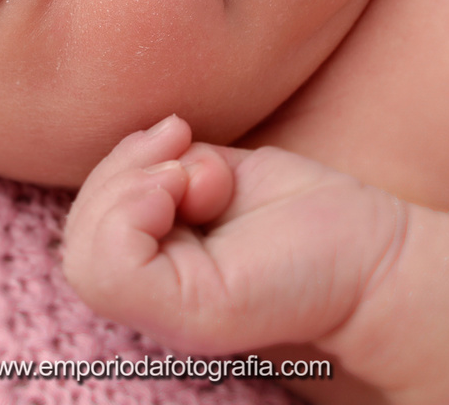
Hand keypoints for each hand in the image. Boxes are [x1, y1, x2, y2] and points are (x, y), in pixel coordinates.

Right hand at [62, 115, 402, 354]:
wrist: (372, 252)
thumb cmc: (303, 215)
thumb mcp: (213, 173)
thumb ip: (164, 169)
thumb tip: (149, 143)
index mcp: (157, 267)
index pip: (87, 224)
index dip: (116, 165)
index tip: (177, 134)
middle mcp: (155, 299)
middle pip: (77, 234)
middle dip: (121, 169)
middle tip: (184, 156)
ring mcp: (166, 312)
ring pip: (83, 252)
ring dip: (130, 187)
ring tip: (191, 178)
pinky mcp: (187, 313)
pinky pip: (109, 265)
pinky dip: (134, 208)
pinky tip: (188, 192)